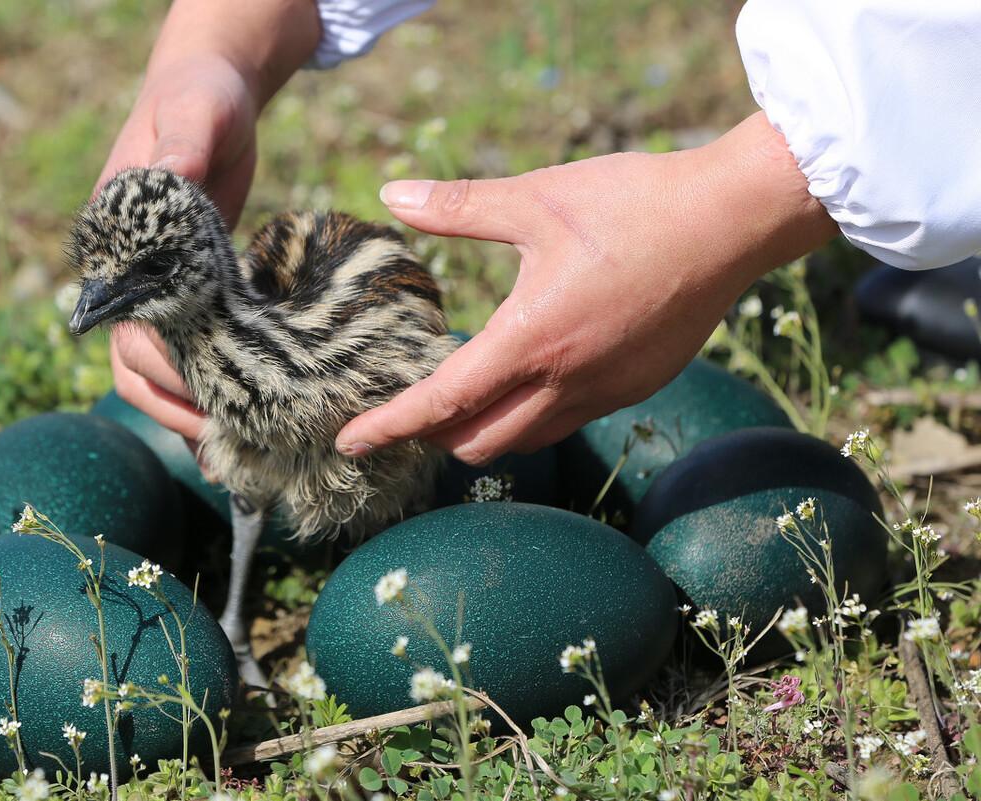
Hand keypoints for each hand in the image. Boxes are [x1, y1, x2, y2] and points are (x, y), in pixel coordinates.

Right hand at [99, 57, 257, 442]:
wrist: (211, 95)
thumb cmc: (199, 98)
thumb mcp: (196, 112)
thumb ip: (183, 143)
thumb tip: (173, 173)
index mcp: (113, 243)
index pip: (128, 325)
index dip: (164, 370)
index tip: (207, 404)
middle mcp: (125, 274)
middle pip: (137, 364)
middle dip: (178, 408)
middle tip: (229, 444)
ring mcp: (153, 287)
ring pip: (155, 371)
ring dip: (187, 412)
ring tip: (232, 454)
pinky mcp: (186, 292)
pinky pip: (187, 353)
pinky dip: (207, 389)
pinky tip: (242, 424)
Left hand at [336, 112, 836, 464]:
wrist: (733, 219)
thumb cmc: (632, 203)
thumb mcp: (536, 199)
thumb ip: (457, 206)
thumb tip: (390, 194)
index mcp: (531, 339)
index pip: (442, 402)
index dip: (390, 426)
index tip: (349, 442)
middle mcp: (566, 381)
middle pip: (478, 441)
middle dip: (432, 436)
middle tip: (403, 413)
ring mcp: (606, 392)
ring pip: (525, 441)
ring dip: (482, 431)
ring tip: (458, 403)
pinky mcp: (636, 388)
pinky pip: (567, 422)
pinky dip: (530, 417)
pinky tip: (527, 381)